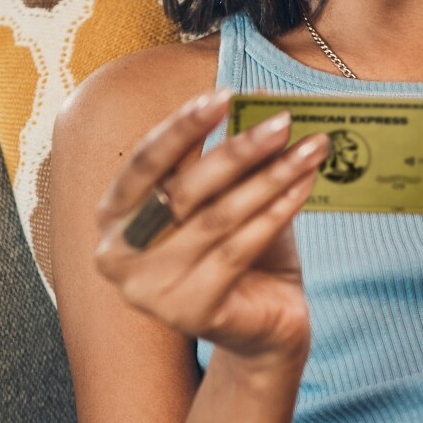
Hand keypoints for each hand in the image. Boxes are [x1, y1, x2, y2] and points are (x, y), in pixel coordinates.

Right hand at [94, 90, 331, 361]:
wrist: (263, 327)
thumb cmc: (238, 254)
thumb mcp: (225, 198)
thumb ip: (229, 158)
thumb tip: (260, 99)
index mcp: (113, 216)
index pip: (145, 161)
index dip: (183, 126)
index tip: (224, 95)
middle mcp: (118, 255)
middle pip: (184, 189)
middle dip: (238, 149)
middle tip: (283, 121)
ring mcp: (150, 290)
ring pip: (217, 218)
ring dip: (270, 177)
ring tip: (310, 148)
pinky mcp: (189, 313)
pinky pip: (239, 249)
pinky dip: (276, 212)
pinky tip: (304, 186)